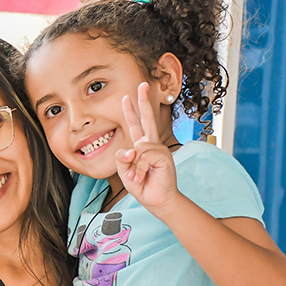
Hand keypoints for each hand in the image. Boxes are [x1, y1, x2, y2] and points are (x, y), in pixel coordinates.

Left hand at [115, 82, 179, 214]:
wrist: (157, 200)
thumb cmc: (142, 186)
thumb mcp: (124, 171)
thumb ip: (122, 158)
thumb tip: (131, 149)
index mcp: (141, 146)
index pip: (135, 124)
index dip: (130, 111)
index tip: (127, 96)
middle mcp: (151, 144)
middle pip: (147, 118)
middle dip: (143, 101)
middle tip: (142, 84)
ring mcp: (158, 149)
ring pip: (138, 146)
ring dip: (133, 166)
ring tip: (138, 177)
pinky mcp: (163, 156)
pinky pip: (143, 155)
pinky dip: (139, 169)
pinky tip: (143, 176)